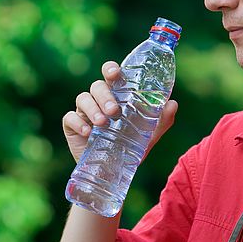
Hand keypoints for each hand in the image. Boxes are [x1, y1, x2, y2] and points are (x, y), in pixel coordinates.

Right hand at [62, 61, 177, 161]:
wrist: (114, 172)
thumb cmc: (130, 147)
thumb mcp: (150, 135)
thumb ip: (162, 120)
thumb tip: (172, 103)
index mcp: (117, 96)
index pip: (111, 75)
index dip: (110, 69)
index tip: (115, 73)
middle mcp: (99, 100)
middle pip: (96, 86)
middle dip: (104, 95)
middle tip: (114, 110)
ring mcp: (84, 113)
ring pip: (82, 99)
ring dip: (93, 108)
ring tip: (103, 123)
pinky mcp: (72, 127)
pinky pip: (70, 118)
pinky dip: (79, 123)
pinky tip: (89, 132)